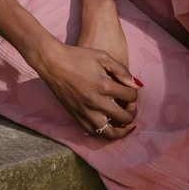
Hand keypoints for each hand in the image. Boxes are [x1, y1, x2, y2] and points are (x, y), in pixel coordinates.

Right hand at [36, 25, 138, 139]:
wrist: (53, 63)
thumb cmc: (78, 56)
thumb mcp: (103, 57)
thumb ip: (121, 71)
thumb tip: (136, 85)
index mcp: (104, 86)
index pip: (130, 96)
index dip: (135, 93)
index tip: (131, 89)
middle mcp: (96, 102)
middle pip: (124, 118)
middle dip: (132, 113)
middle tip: (131, 107)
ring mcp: (85, 112)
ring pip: (109, 133)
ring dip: (121, 131)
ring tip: (125, 125)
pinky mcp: (76, 116)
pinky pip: (93, 132)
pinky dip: (104, 132)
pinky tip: (108, 125)